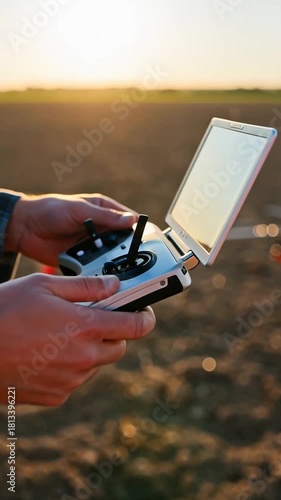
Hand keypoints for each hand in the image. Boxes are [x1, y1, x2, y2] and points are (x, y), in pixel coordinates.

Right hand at [0, 274, 155, 405]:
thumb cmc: (5, 310)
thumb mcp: (45, 286)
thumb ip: (86, 287)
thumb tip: (115, 285)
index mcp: (85, 327)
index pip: (136, 327)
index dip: (145, 318)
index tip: (145, 313)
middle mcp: (83, 358)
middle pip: (118, 348)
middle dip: (113, 333)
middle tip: (93, 320)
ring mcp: (70, 380)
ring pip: (97, 364)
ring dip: (90, 350)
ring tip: (61, 335)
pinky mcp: (56, 395)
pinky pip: (76, 380)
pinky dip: (71, 367)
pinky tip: (48, 353)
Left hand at [5, 192, 137, 265]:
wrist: (25, 228)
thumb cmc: (51, 209)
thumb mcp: (80, 209)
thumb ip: (106, 216)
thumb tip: (131, 220)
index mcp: (105, 212)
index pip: (128, 223)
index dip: (138, 233)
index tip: (147, 244)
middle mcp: (102, 230)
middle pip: (122, 243)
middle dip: (126, 252)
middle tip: (132, 262)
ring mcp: (93, 246)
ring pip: (110, 258)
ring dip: (112, 264)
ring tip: (116, 271)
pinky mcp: (83, 260)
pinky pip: (95, 268)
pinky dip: (98, 272)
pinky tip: (101, 277)